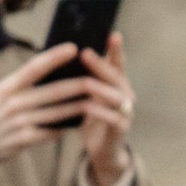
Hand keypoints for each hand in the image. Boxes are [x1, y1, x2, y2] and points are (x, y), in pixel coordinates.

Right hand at [0, 43, 90, 162]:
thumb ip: (14, 85)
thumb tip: (38, 73)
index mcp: (5, 88)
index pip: (34, 67)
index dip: (55, 57)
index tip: (73, 48)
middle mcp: (14, 104)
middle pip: (54, 91)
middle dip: (79, 84)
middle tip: (97, 77)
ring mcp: (20, 123)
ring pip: (58, 112)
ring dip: (78, 107)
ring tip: (95, 100)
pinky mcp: (23, 140)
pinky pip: (49, 132)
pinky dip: (62, 128)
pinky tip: (74, 124)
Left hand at [75, 32, 134, 185]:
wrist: (102, 151)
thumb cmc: (91, 119)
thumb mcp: (85, 97)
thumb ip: (81, 80)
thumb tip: (60, 58)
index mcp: (116, 85)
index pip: (117, 64)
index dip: (116, 50)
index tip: (112, 34)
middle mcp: (125, 96)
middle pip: (116, 77)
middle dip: (101, 65)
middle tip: (86, 54)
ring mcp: (125, 113)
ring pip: (117, 97)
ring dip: (101, 88)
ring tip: (86, 82)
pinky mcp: (120, 130)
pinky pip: (113, 119)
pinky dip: (101, 113)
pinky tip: (88, 107)